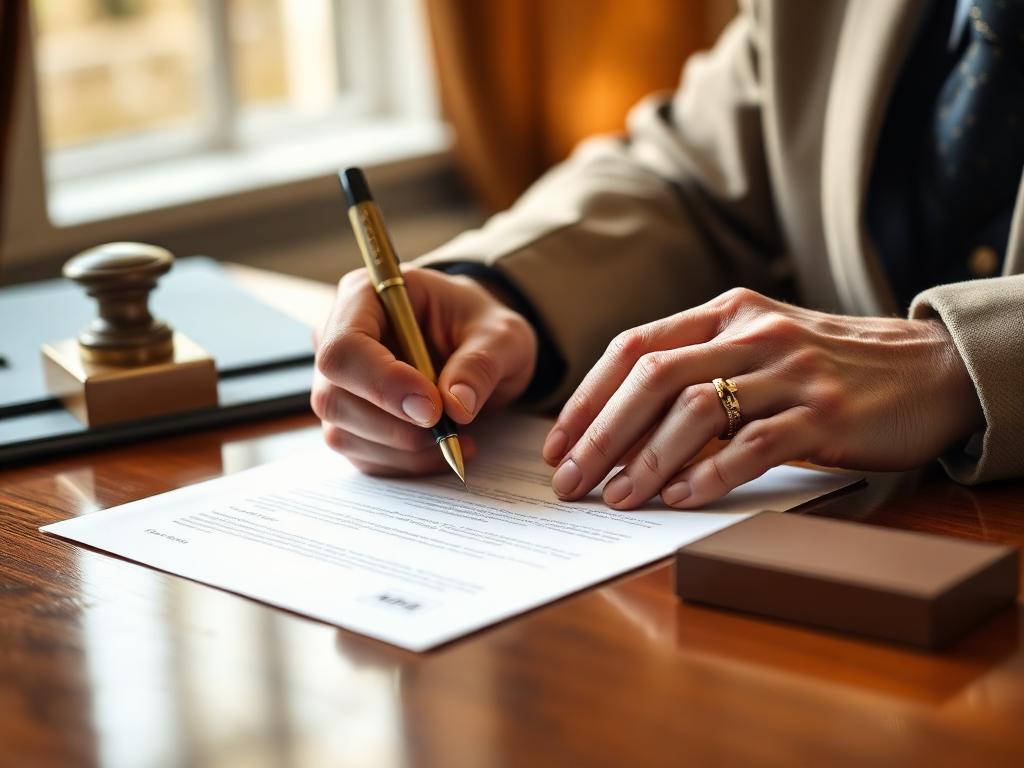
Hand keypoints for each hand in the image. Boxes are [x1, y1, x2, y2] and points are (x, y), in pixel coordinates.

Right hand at [313, 267, 536, 474]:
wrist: (479, 345)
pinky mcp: (350, 420)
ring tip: (458, 437)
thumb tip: (456, 406)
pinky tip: (443, 448)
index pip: (343, 347)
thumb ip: (481, 363)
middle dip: (395, 426)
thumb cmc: (481, 326)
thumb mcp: (502, 335)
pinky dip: (406, 463)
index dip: (382, 383)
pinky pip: (362, 455)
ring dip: (404, 449)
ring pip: (343, 433)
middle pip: (333, 397)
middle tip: (452, 428)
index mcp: (366, 297)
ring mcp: (339, 382)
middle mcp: (337, 338)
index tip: (432, 407)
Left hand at [542, 288, 983, 508]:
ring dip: (647, 460)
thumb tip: (618, 426)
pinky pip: (755, 445)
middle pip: (653, 378)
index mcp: (725, 313)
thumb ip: (699, 367)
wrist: (929, 368)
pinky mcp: (825, 415)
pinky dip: (711, 474)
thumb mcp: (758, 346)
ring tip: (618, 498)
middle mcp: (752, 333)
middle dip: (601, 434)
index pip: (634, 347)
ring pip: (697, 410)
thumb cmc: (826, 366)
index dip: (588, 398)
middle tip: (571, 481)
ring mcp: (790, 372)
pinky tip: (682, 498)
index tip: (558, 444)